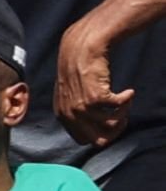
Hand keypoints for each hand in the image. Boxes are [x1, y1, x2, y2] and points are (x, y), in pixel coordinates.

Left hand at [57, 23, 133, 147]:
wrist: (80, 50)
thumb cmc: (77, 70)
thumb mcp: (69, 95)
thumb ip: (76, 113)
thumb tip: (94, 129)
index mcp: (62, 116)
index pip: (83, 140)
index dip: (100, 135)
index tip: (109, 125)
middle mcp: (70, 114)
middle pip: (98, 140)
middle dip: (114, 131)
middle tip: (122, 118)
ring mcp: (82, 107)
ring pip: (111, 125)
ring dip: (123, 114)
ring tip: (125, 102)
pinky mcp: (96, 97)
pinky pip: (119, 107)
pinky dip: (127, 100)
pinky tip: (128, 92)